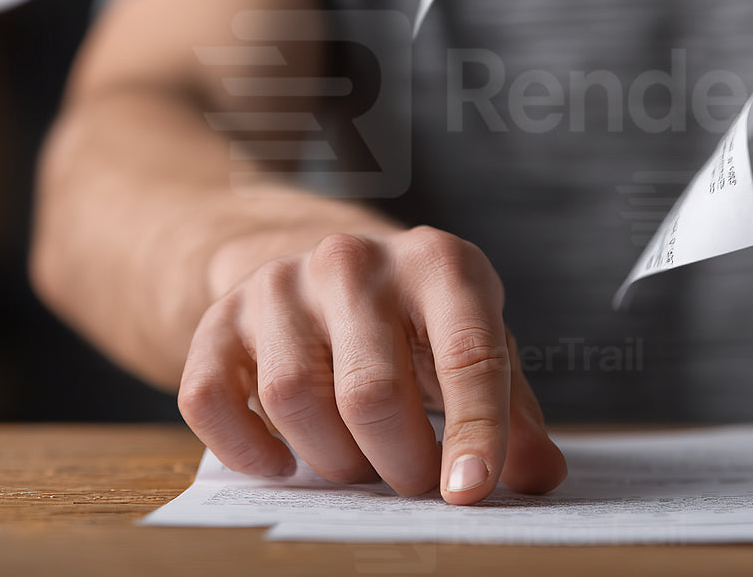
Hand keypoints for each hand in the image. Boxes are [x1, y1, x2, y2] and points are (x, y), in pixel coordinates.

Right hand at [177, 227, 567, 503]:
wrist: (320, 260)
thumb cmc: (417, 318)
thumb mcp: (478, 343)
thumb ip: (513, 411)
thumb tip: (540, 477)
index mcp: (440, 265)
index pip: (466, 355)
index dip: (474, 432)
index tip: (469, 492)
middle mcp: (357, 261)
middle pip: (371, 392)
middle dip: (398, 462)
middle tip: (412, 480)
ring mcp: (282, 284)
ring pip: (293, 399)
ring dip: (330, 459)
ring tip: (357, 462)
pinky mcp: (222, 315)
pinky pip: (211, 398)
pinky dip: (245, 449)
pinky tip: (280, 461)